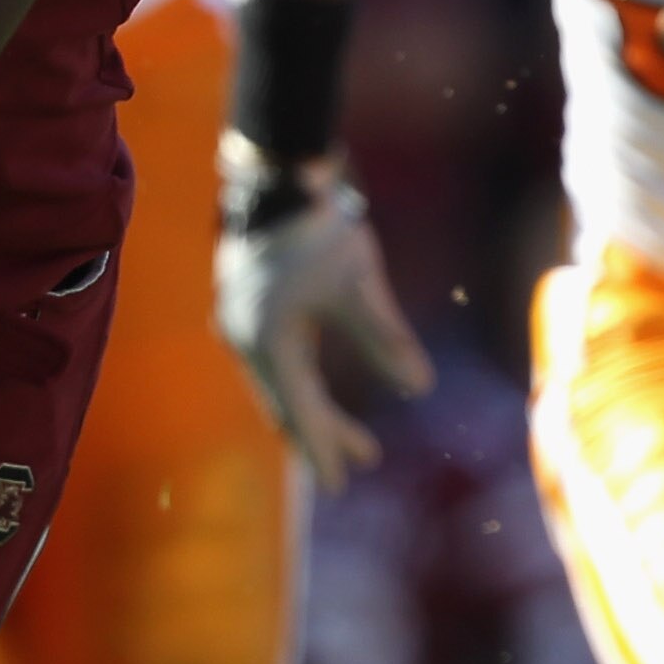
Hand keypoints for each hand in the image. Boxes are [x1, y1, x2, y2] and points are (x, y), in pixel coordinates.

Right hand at [213, 136, 434, 491]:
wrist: (278, 179)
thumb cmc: (319, 231)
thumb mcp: (360, 286)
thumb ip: (386, 338)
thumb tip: (422, 387)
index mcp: (270, 341)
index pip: (300, 409)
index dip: (324, 447)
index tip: (342, 484)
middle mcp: (247, 340)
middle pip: (287, 402)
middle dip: (325, 433)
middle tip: (367, 460)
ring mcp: (242, 323)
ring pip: (280, 383)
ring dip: (314, 409)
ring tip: (355, 435)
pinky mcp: (246, 307)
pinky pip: (274, 364)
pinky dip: (300, 384)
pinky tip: (317, 387)